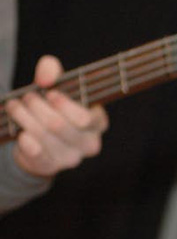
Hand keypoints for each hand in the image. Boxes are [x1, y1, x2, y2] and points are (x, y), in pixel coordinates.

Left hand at [5, 55, 108, 177]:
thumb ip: (52, 71)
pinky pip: (37, 155)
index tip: (49, 92)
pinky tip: (21, 134)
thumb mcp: (57, 86)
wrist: (43, 140)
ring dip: (25, 118)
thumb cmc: (55, 108)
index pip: (85, 118)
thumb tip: (45, 79)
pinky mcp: (51, 167)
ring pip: (43, 136)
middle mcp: (90, 143)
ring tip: (15, 106)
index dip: (64, 104)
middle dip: (38, 107)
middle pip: (58, 125)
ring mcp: (71, 158)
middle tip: (27, 97)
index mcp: (98, 122)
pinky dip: (26, 142)